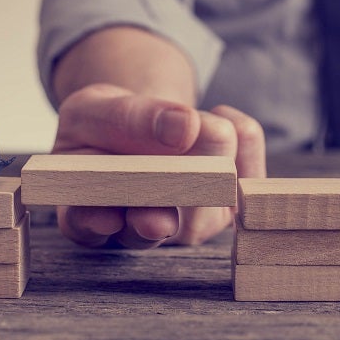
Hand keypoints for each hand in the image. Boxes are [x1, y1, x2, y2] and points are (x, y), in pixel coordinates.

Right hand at [52, 83, 265, 248]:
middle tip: (194, 142)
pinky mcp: (226, 210)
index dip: (96, 221)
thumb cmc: (103, 122)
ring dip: (212, 145)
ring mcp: (186, 226)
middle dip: (179, 185)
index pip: (86, 225)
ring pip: (212, 201)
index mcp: (88, 212)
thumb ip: (127, 117)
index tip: (107, 213)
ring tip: (195, 117)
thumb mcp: (94, 107)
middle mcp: (137, 231)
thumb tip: (186, 125)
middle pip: (158, 224)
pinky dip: (242, 132)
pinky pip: (252, 173)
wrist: (137, 124)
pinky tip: (218, 118)